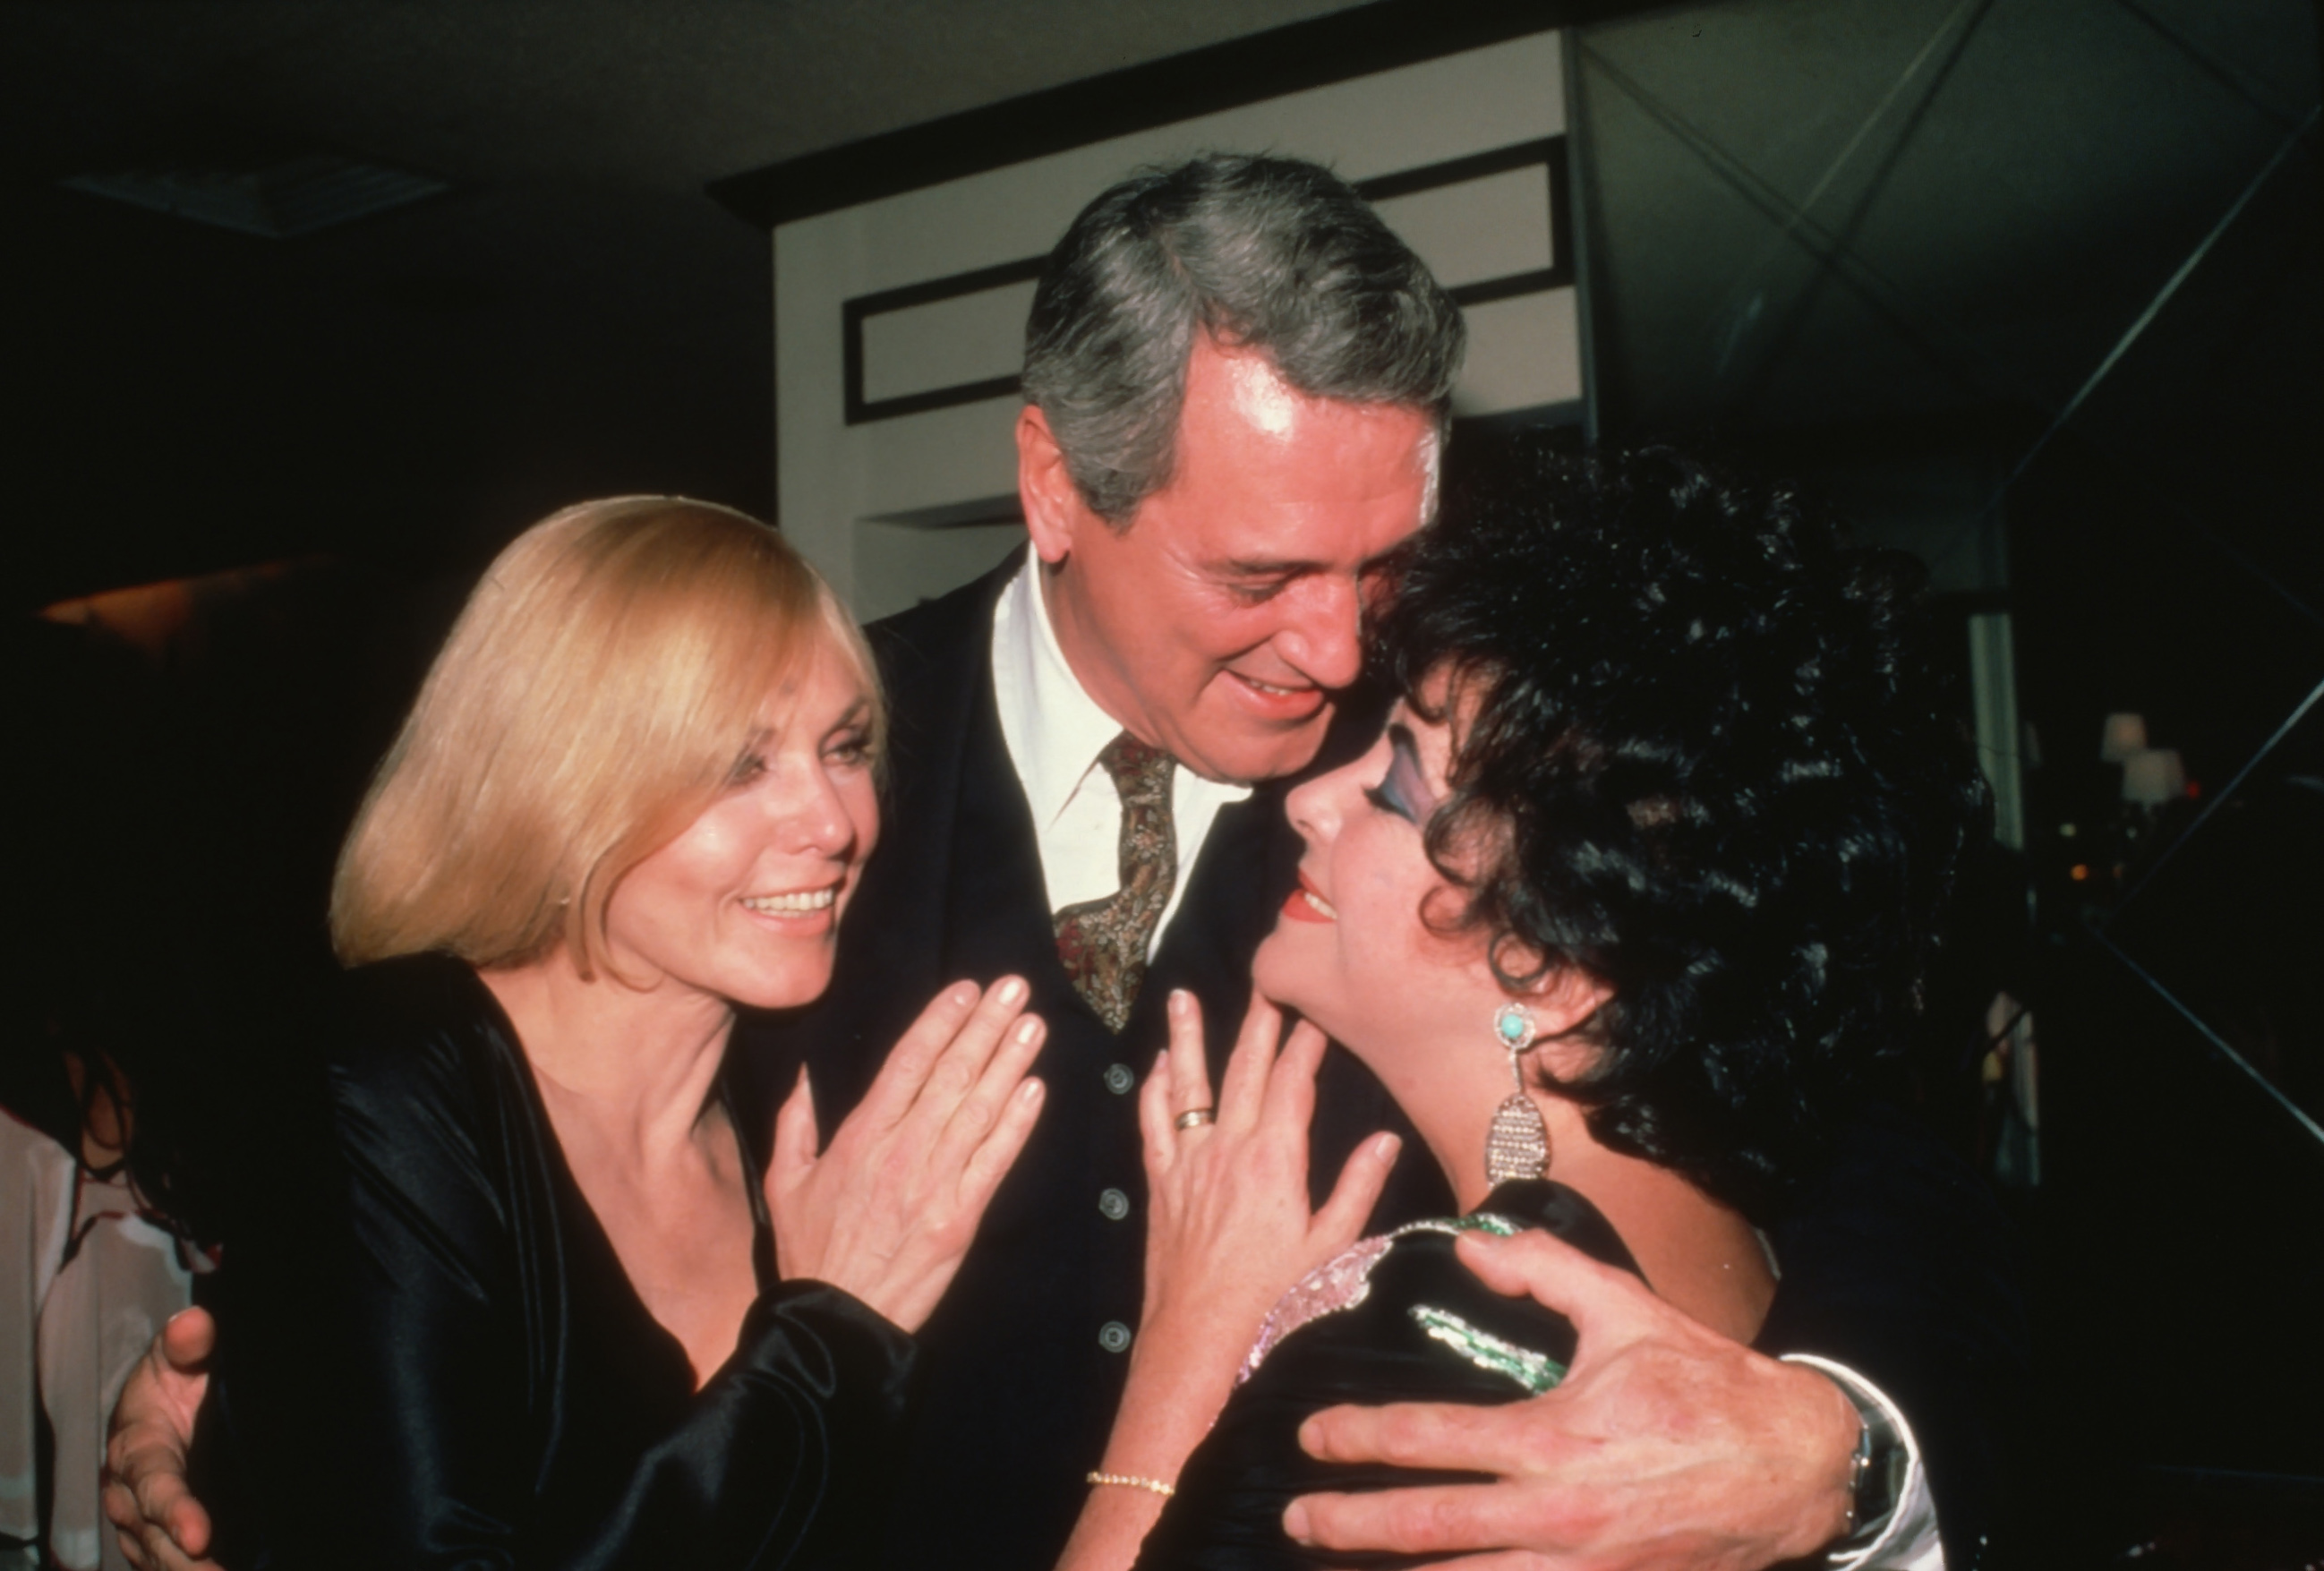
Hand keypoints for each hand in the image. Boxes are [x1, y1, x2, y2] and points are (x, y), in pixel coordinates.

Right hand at [102, 1306, 222, 1570]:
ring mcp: (148, 1521)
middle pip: (154, 1537)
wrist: (169, 1400)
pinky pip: (174, 1562)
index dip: (176, 1511)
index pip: (154, 1485)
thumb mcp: (181, 1352)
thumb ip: (187, 1342)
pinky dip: (196, 1570)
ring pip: (161, 1558)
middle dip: (185, 1562)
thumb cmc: (179, 1375)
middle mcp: (132, 1494)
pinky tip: (236, 1570)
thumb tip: (194, 1325)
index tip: (202, 1536)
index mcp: (136, 1448)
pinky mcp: (167, 1535)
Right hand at [767, 976, 1045, 1332]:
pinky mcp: (959, 1218)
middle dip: (985, 1027)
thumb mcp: (786, 1181)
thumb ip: (796, 1122)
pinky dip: (1017, 1125)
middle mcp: (900, 1151)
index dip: (940, 1022)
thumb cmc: (810, 1252)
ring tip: (1033, 1025)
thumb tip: (804, 1074)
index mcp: (860, 1137)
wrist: (832, 1321)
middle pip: (951, 1075)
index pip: (907, 1063)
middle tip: (1015, 988)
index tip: (966, 989)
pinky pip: (993, 1162)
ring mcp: (933, 1184)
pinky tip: (1036, 1090)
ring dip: (1009, 1063)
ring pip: (978, 1110)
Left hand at [1054, 993, 1397, 1570]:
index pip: (1293, 1084)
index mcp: (1275, 1161)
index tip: (1315, 1014)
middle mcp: (1229, 1150)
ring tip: (1182, 998)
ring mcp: (1189, 1162)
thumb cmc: (1271, 1301)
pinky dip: (1154, 1091)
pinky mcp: (1161, 1182)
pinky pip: (1154, 1124)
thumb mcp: (1330, 1247)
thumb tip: (1385, 1140)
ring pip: (1189, 1086)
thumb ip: (1356, 1187)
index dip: (1305, 1045)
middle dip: (1257, 1025)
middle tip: (1264, 986)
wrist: (1199, 1336)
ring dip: (1187, 1039)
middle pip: (1244, 1071)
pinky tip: (1156, 1067)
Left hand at [1286, 1227, 1859, 1570]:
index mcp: (1551, 1437)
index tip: (1310, 1436)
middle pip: (1427, 1528)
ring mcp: (1581, 1567)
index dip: (1359, 1439)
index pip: (1430, 1438)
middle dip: (1351, 1526)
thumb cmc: (1706, 1384)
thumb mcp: (1625, 1309)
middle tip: (1296, 1522)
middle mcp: (1556, 1513)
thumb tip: (1469, 1243)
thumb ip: (1540, 1271)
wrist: (1800, 1467)